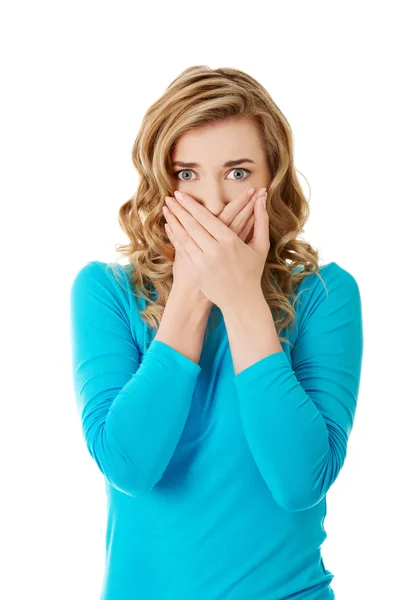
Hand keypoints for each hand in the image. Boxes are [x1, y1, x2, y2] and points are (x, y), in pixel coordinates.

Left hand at [163, 187, 269, 310]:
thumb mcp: (261, 246)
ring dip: (173, 221)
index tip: (181, 195)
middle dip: (179, 209)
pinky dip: (174, 237)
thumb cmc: (252, 272)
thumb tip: (262, 199)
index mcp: (230, 242)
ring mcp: (203, 262)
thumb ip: (261, 221)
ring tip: (166, 209)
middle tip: (169, 197)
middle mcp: (214, 251)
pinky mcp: (196, 272)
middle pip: (192, 225)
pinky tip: (169, 227)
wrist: (241, 301)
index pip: (206, 218)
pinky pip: (182, 250)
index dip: (191, 205)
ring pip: (184, 237)